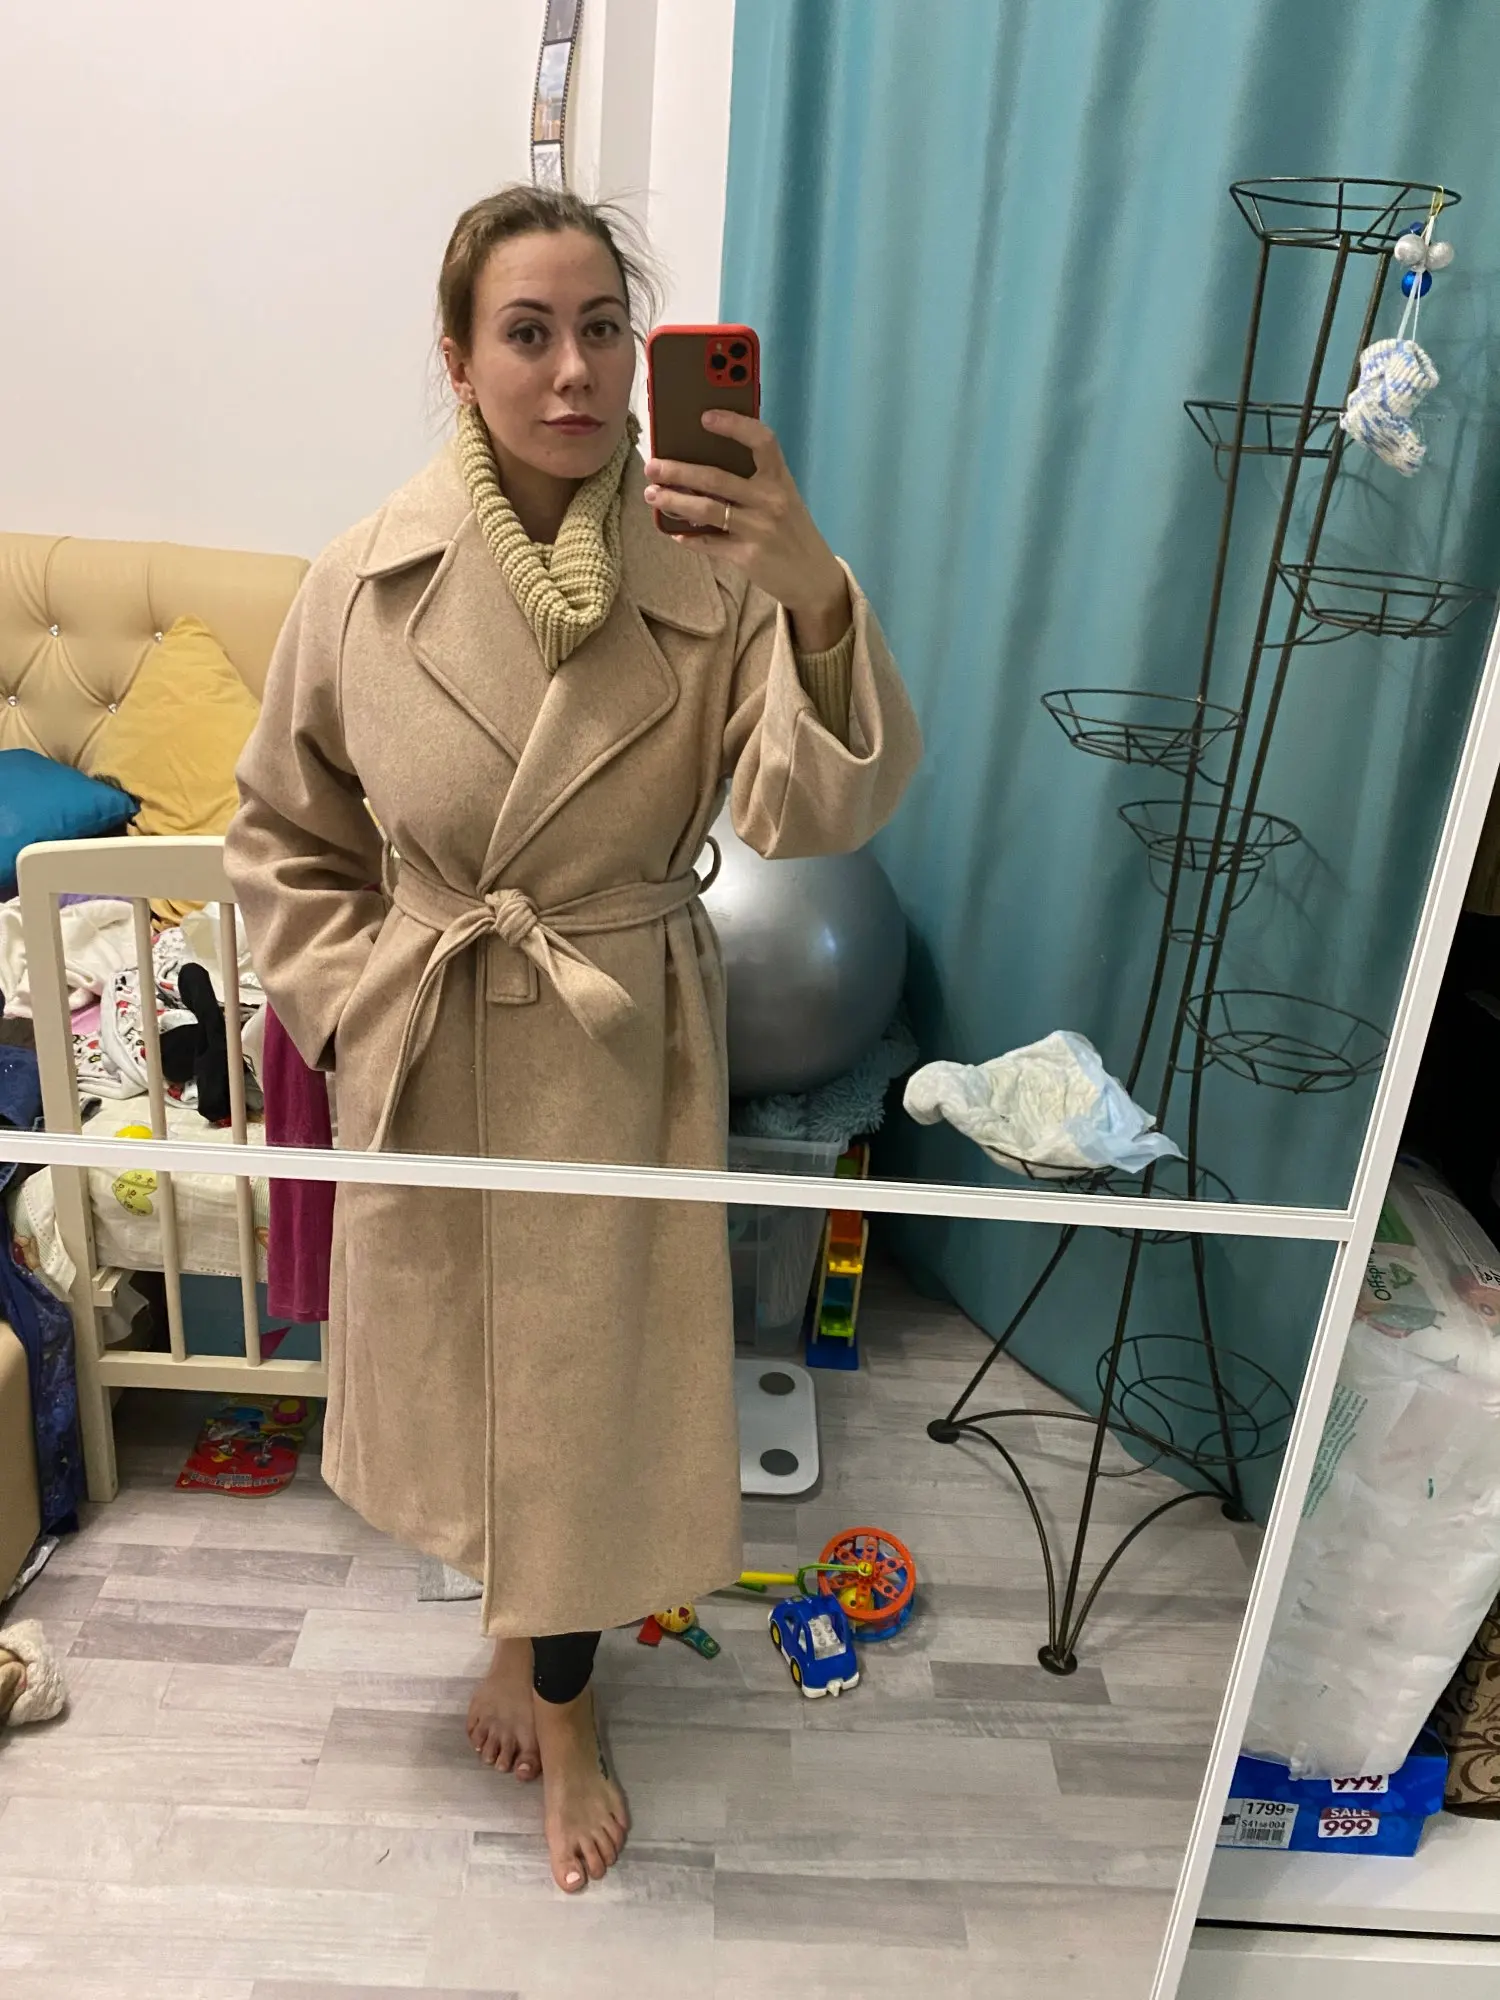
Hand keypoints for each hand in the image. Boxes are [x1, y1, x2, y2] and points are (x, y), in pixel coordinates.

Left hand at [643, 412, 851, 650]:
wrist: (814, 577)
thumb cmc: (792, 530)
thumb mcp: (783, 498)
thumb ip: (755, 480)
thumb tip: (704, 463)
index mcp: (780, 479)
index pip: (762, 441)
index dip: (734, 425)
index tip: (705, 417)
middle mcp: (771, 501)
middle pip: (717, 478)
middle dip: (678, 470)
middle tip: (652, 466)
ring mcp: (759, 530)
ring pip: (707, 509)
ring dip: (674, 501)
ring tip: (653, 495)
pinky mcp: (748, 557)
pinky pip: (709, 543)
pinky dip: (688, 536)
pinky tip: (673, 531)